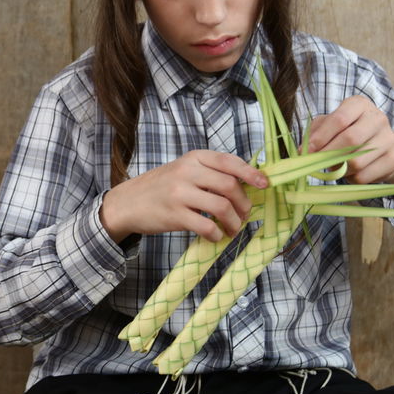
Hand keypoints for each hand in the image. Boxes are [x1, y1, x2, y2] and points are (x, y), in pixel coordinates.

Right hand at [100, 150, 268, 242]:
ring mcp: (180, 194)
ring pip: (222, 207)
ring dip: (234, 222)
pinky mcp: (174, 215)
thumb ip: (210, 173)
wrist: (128, 202)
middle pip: (230, 186)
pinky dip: (217, 234)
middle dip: (244, 203)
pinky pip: (206, 226)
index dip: (251, 173)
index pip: (229, 162)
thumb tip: (246, 184)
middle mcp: (187, 172)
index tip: (265, 184)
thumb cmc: (161, 187)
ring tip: (232, 229)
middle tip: (245, 214)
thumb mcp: (184, 170)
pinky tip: (216, 236)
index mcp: (194, 158)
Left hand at [306, 97, 393, 228]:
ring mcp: (388, 139)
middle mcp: (378, 118)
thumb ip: (314, 133)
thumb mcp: (330, 125)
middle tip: (315, 162)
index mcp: (360, 104)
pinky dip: (350, 179)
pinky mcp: (393, 159)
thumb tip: (301, 151)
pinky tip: (349, 172)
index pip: (339, 119)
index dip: (321, 137)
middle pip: (350, 140)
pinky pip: (364, 176)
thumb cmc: (348, 131)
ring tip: (334, 166)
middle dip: (328, 154)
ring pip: (356, 162)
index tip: (308, 150)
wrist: (382, 145)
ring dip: (339, 169)